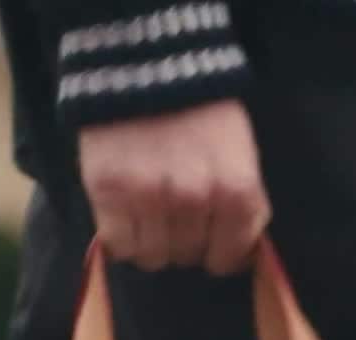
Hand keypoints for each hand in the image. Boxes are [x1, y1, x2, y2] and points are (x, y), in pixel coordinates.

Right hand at [78, 100, 270, 274]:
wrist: (149, 63)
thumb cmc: (205, 116)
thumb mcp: (244, 160)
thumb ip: (246, 210)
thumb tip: (239, 258)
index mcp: (237, 194)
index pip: (227, 260)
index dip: (217, 252)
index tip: (208, 237)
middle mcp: (196, 199)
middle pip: (188, 257)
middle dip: (185, 243)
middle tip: (176, 214)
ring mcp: (150, 195)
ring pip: (153, 257)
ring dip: (152, 242)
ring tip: (150, 211)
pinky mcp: (109, 188)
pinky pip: (118, 244)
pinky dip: (122, 238)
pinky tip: (126, 216)